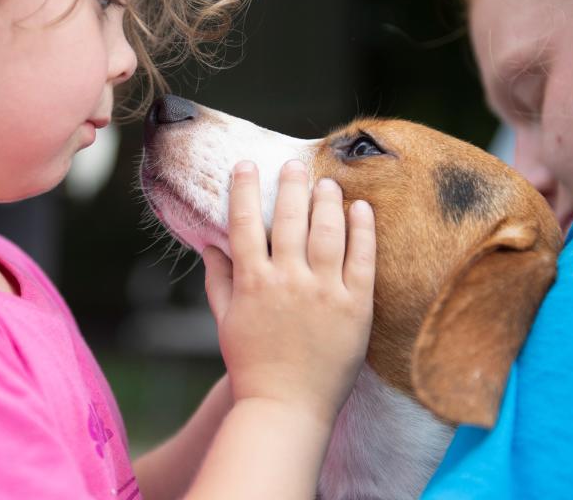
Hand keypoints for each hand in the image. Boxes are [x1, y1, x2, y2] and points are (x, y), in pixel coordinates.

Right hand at [202, 159, 375, 423]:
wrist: (287, 408)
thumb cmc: (251, 366)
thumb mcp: (225, 321)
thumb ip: (218, 280)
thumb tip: (209, 244)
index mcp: (253, 282)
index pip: (246, 223)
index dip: (245, 189)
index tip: (246, 165)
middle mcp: (288, 281)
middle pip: (291, 218)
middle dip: (291, 184)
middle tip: (293, 164)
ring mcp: (324, 292)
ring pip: (328, 231)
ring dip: (327, 200)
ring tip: (327, 182)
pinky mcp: (355, 307)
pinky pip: (363, 259)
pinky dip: (362, 230)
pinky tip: (361, 208)